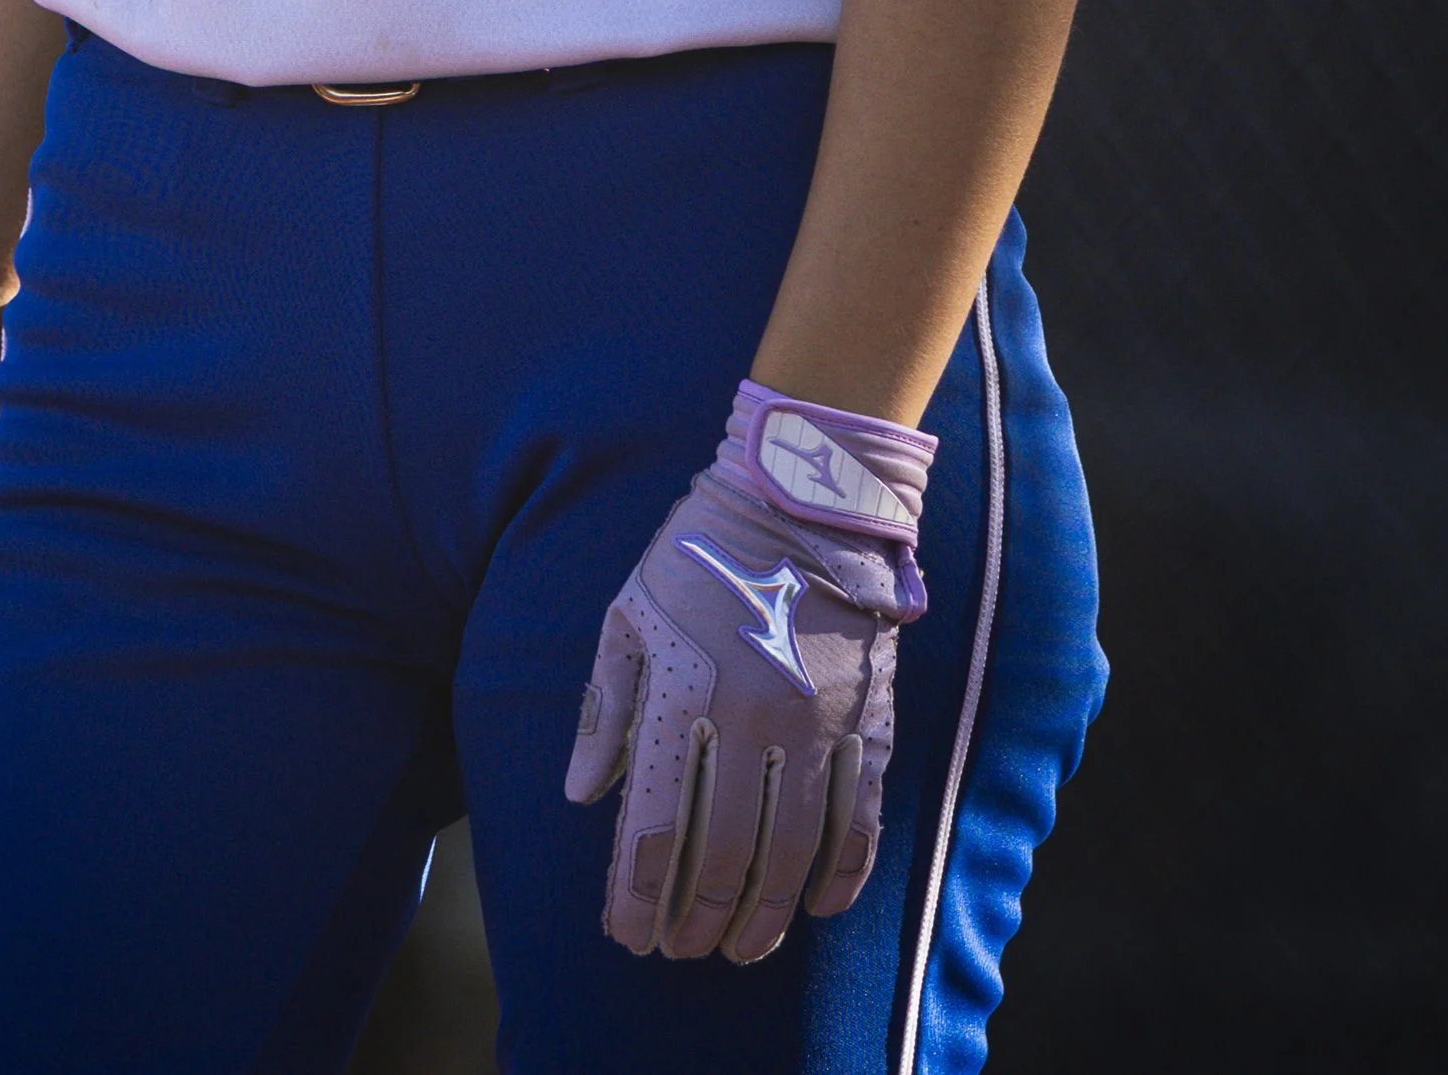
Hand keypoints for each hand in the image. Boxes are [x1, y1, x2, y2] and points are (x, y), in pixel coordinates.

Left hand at [565, 384, 932, 961]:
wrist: (803, 495)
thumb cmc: (700, 553)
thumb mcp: (630, 612)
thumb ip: (606, 706)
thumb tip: (583, 794)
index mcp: (683, 693)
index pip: (656, 827)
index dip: (638, 894)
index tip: (627, 933)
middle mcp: (749, 721)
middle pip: (724, 856)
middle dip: (696, 918)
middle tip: (681, 951)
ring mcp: (815, 725)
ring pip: (791, 854)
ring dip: (765, 914)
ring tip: (743, 947)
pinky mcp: (864, 719)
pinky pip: (858, 817)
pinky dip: (842, 873)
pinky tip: (820, 907)